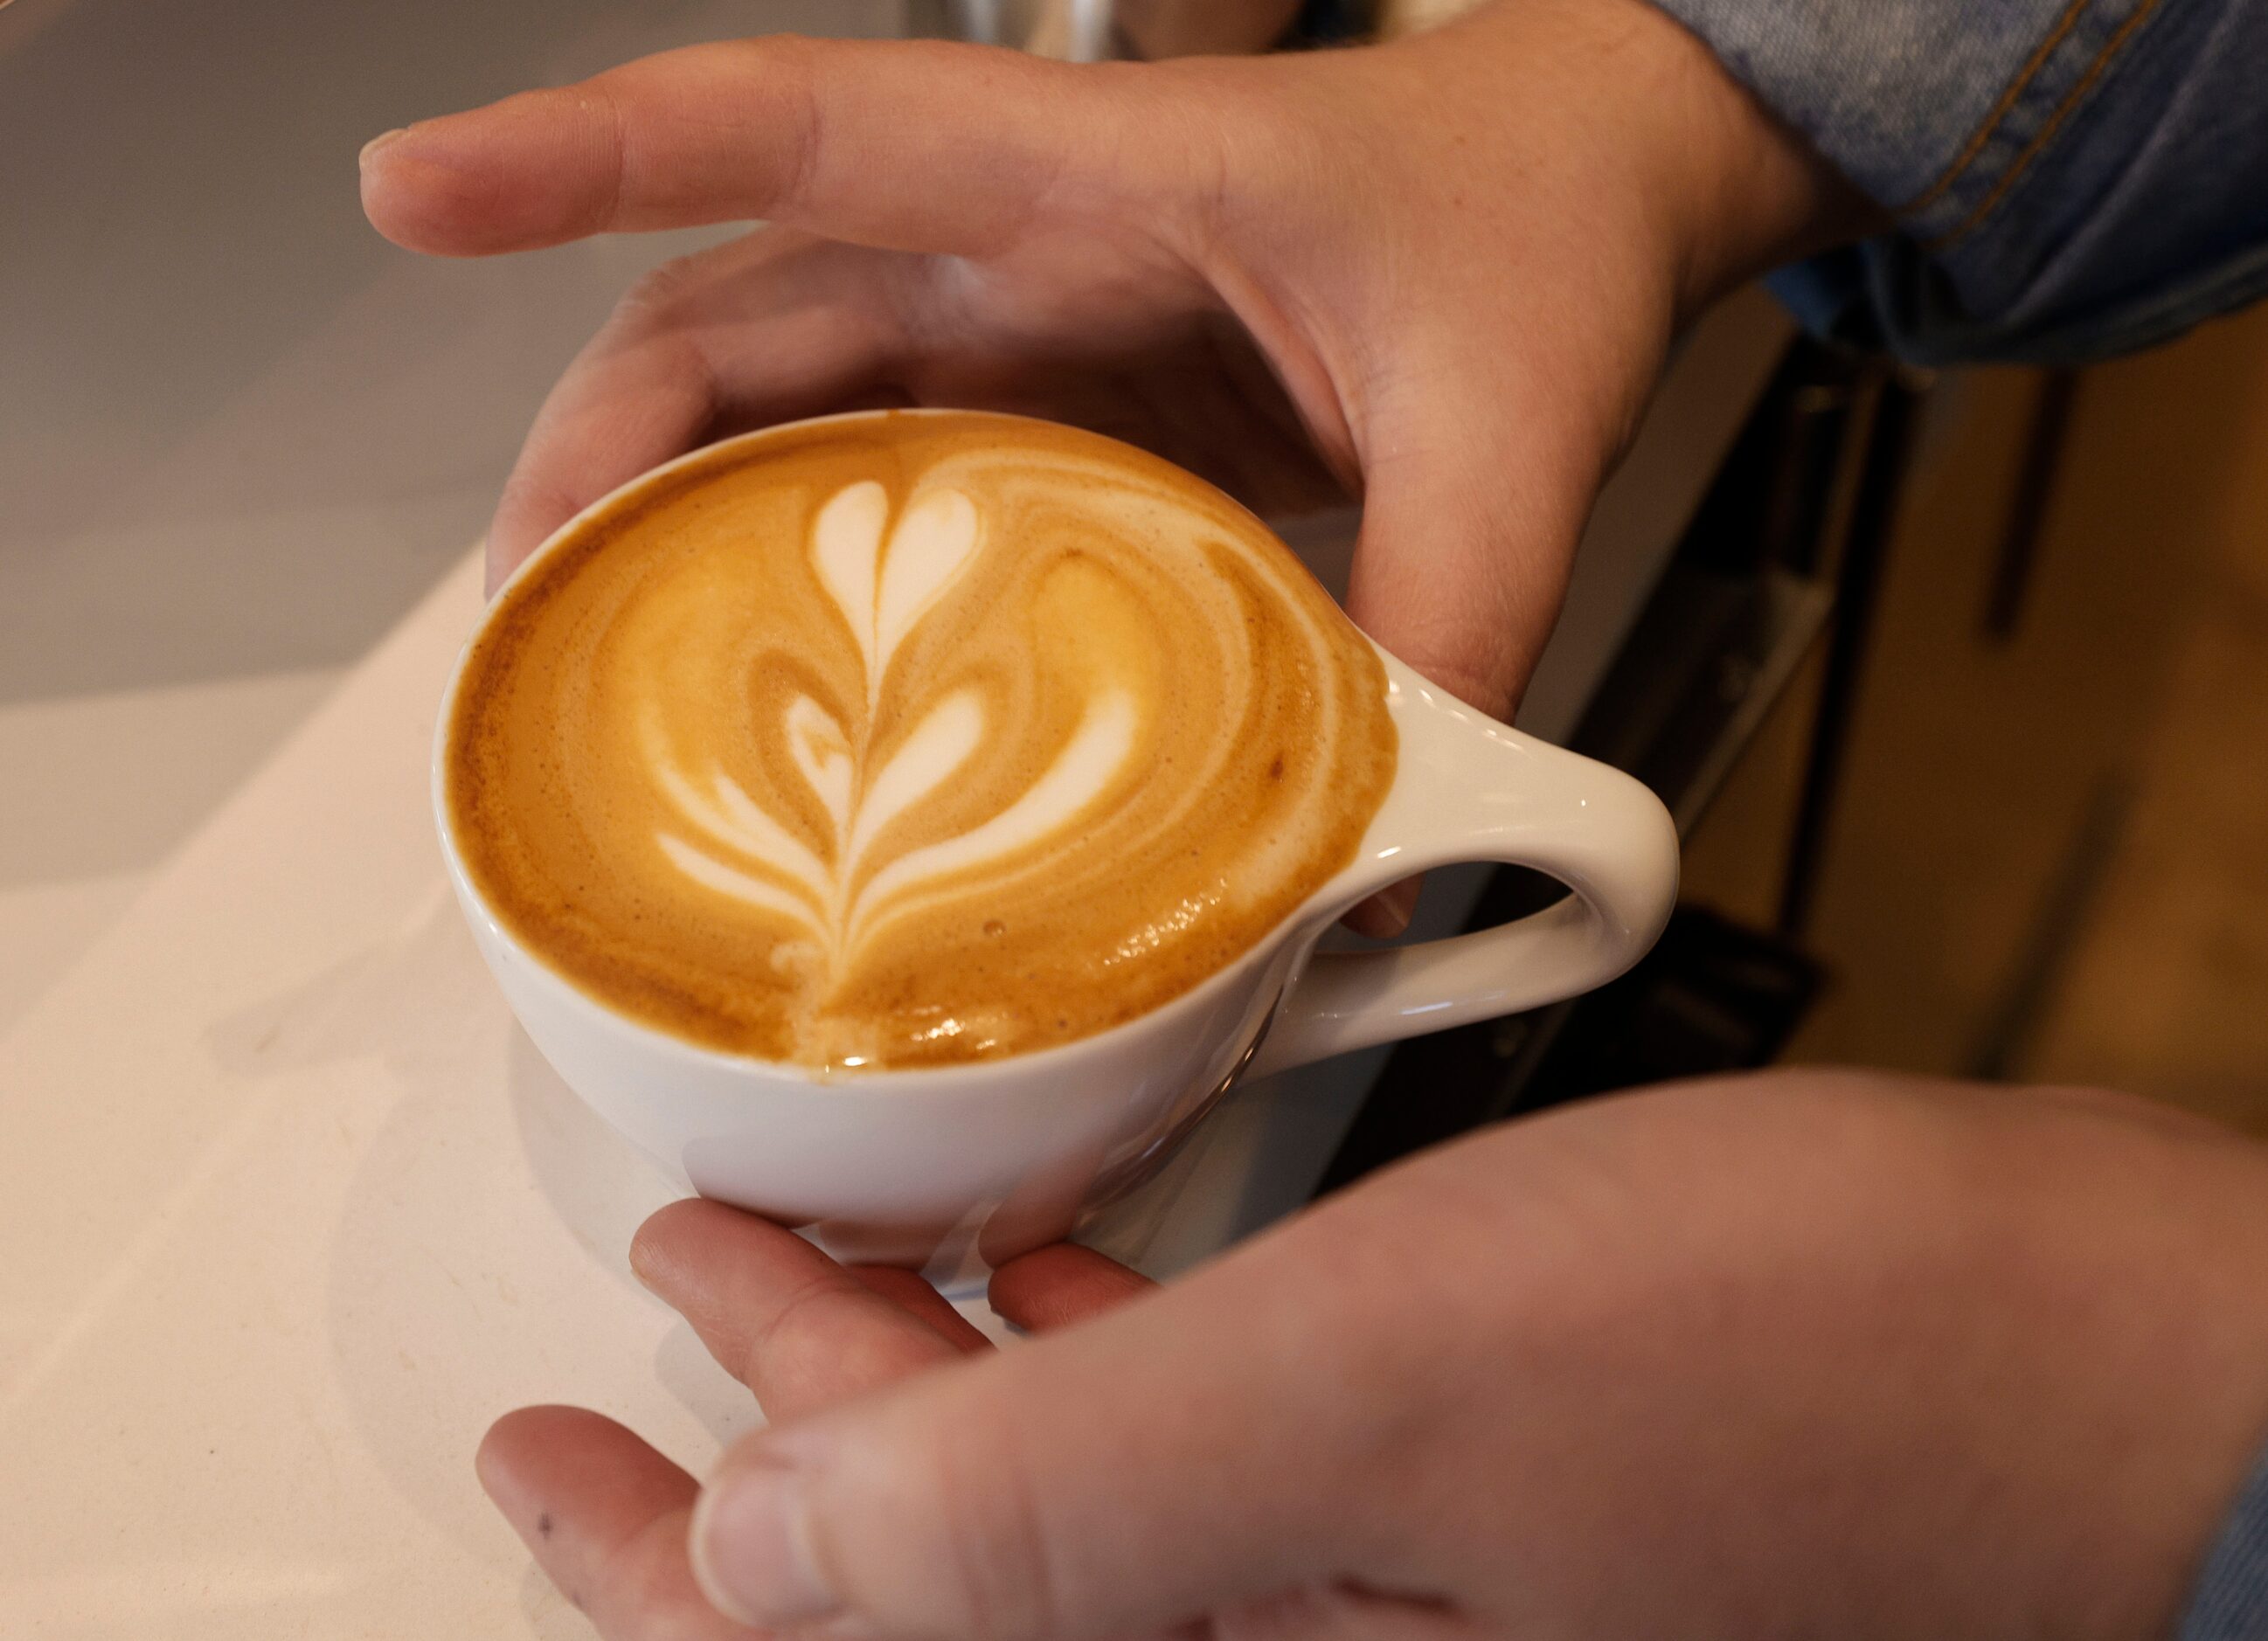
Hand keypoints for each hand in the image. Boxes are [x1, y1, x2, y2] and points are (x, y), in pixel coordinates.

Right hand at [359, 0, 1859, 721]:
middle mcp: (1019, 242)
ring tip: (592, 674)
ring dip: (665, 517)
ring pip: (774, 398)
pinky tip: (762, 673)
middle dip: (594, 451)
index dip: (591, 152)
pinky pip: (870, 472)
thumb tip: (1366, 862)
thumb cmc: (1533, 224)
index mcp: (1103, 175)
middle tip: (520, 617)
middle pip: (732, 313)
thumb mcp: (1514, 423)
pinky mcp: (1049, 412)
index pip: (800, 129)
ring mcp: (1020, 329)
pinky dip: (791, 561)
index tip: (419, 190)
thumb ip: (1451, 626)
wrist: (1582, 182)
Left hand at [479, 1071, 2267, 1638]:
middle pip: (936, 1598)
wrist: (2113, 1372)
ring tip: (791, 1270)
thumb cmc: (1815, 1375)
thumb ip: (1059, 1491)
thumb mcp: (1382, 1394)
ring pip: (1052, 1504)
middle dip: (763, 1476)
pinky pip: (1194, 1441)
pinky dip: (1086, 1348)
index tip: (535, 1453)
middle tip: (629, 1356)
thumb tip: (770, 1557)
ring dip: (909, 1397)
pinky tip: (1049, 1257)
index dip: (665, 1584)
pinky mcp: (1460, 1490)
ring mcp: (1380, 1594)